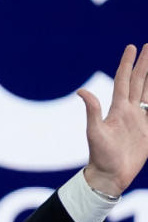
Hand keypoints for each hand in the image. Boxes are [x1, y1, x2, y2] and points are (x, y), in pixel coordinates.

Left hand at [77, 44, 147, 196]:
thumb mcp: (95, 132)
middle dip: (145, 63)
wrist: (110, 174)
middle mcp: (129, 110)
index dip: (127, 63)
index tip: (132, 47)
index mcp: (118, 108)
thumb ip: (92, 111)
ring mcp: (140, 119)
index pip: (124, 80)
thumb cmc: (100, 155)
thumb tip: (81, 91)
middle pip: (140, 81)